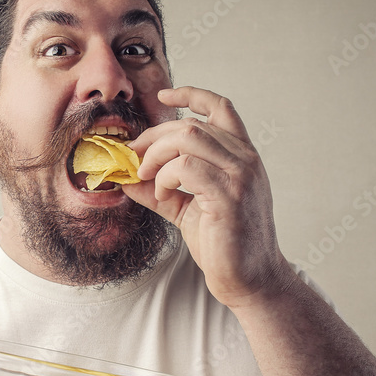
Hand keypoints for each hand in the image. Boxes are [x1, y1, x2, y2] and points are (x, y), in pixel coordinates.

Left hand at [124, 86, 291, 307]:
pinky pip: (188, 167)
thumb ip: (159, 190)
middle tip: (134, 159)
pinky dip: (166, 177)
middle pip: (192, 124)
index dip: (192, 94)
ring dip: (157, 156)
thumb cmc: (224, 244)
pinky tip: (163, 194)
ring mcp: (241, 176)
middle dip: (154, 138)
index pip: (222, 108)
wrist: (250, 280)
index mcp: (242, 156)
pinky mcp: (230, 196)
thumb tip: (125, 177)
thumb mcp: (186, 209)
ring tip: (148, 178)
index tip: (165, 96)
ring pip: (189, 139)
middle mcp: (246, 160)